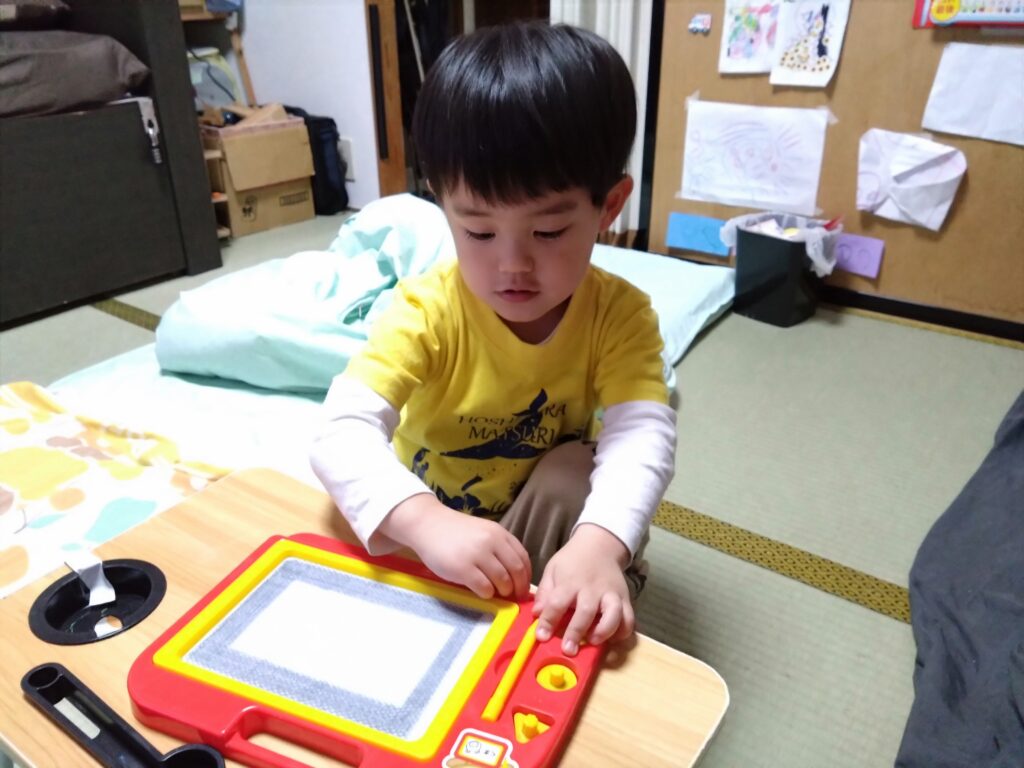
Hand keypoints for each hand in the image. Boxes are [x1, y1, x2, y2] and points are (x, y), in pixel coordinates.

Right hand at [381, 494, 530, 599]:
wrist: (428, 525)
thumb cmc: (456, 532)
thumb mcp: (483, 533)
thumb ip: (499, 548)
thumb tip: (516, 575)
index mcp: (499, 533)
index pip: (523, 558)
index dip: (526, 576)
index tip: (523, 587)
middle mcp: (491, 542)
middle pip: (516, 571)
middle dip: (518, 588)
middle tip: (514, 596)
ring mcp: (477, 555)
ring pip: (502, 581)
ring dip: (503, 592)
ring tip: (496, 593)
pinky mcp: (462, 568)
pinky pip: (484, 588)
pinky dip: (487, 594)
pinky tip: (482, 592)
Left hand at [532, 524, 633, 655]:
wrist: (600, 545)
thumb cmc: (572, 561)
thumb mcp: (553, 569)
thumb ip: (545, 592)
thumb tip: (537, 614)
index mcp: (570, 582)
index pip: (557, 602)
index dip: (548, 620)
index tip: (541, 636)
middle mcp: (592, 589)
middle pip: (585, 611)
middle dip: (576, 632)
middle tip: (568, 649)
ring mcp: (611, 594)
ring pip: (613, 614)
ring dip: (604, 630)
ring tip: (594, 641)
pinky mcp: (625, 599)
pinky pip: (629, 618)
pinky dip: (623, 631)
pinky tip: (612, 639)